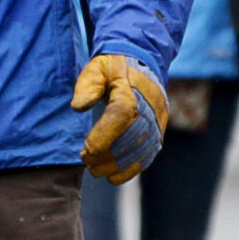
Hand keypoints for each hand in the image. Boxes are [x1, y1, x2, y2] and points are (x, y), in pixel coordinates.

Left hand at [73, 53, 167, 185]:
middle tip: (86, 161)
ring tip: (96, 171)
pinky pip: (149, 154)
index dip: (104, 136)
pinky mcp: (159, 130)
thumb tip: (79, 107)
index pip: (120, 115)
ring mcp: (157, 120)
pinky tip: (114, 178)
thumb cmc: (114, 67)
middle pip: (131, 137)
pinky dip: (132, 169)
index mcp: (131, 89)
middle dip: (107, 155)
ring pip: (141, 150)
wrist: (143, 61)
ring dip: (117, 165)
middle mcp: (149, 106)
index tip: (87, 149)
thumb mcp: (96, 68)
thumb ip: (87, 85)